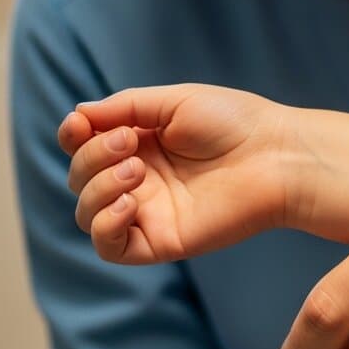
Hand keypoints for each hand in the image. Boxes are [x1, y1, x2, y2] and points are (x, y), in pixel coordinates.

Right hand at [60, 83, 298, 262]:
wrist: (275, 155)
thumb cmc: (234, 122)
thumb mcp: (174, 101)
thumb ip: (124, 107)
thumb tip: (77, 115)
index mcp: (140, 144)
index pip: (84, 146)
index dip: (73, 137)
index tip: (80, 125)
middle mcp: (139, 179)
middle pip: (80, 177)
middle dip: (93, 157)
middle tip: (131, 143)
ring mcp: (148, 211)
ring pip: (87, 213)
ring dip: (98, 187)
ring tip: (138, 169)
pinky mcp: (159, 240)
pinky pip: (109, 246)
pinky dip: (105, 225)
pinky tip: (131, 202)